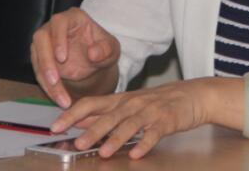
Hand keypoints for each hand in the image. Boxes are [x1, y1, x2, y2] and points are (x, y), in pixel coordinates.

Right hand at [31, 8, 119, 106]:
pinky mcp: (41, 58)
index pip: (59, 22)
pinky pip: (39, 72)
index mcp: (73, 17)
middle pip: (41, 38)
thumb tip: (93, 53)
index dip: (58, 39)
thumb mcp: (111, 49)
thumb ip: (105, 49)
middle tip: (55, 81)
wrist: (96, 59)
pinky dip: (47, 87)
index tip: (62, 58)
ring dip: (46, 80)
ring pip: (37, 58)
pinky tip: (58, 98)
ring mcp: (45, 42)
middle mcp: (54, 27)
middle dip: (46, 61)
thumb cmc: (103, 48)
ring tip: (61, 98)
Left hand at [50, 78, 213, 158]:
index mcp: (120, 100)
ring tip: (103, 152)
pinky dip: (145, 143)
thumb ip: (104, 112)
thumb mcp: (129, 103)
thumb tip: (77, 119)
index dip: (72, 114)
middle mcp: (132, 103)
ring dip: (115, 139)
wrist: (192, 95)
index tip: (55, 126)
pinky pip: (154, 133)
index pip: (91, 103)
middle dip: (92, 131)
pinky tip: (137, 154)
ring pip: (130, 125)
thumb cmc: (158, 102)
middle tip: (77, 144)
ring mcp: (150, 111)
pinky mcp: (167, 120)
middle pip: (108, 116)